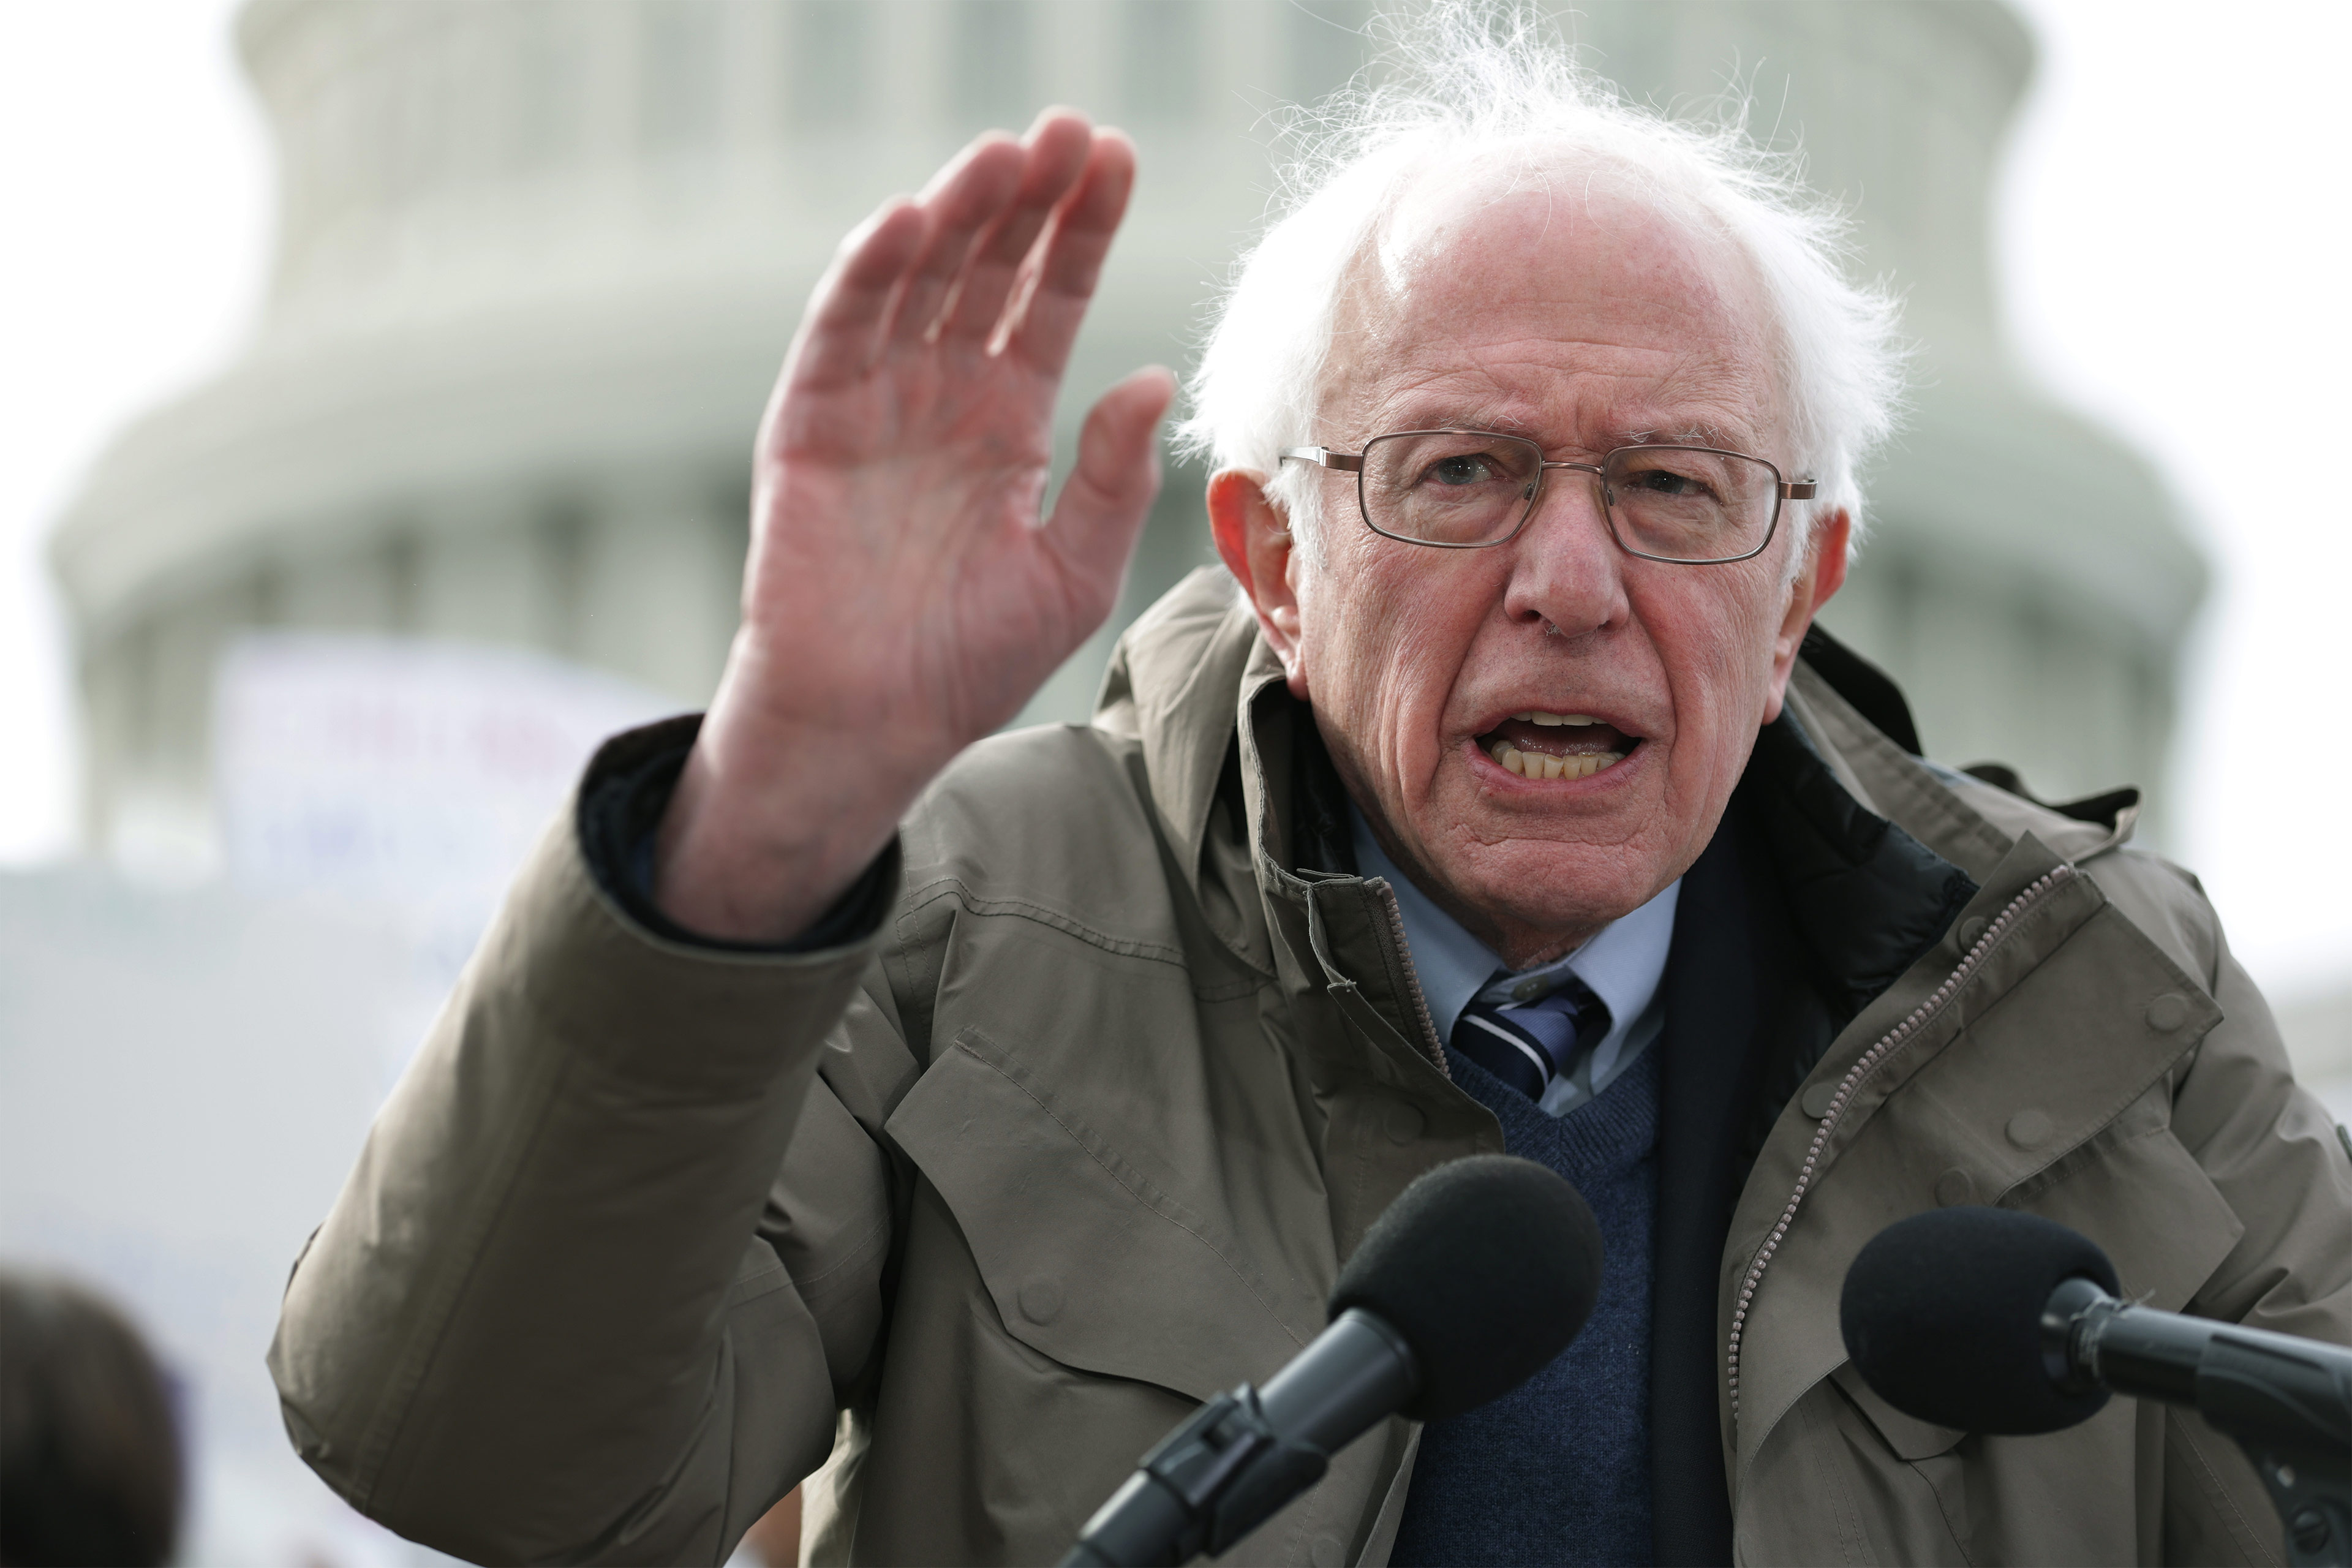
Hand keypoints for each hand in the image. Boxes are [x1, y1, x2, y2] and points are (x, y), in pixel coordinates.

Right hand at [655, 111, 1174, 941]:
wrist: (872, 728)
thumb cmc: (967, 662)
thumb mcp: (1070, 572)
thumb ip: (1110, 479)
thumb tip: (1150, 374)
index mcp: (1006, 421)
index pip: (1048, 302)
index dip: (1080, 233)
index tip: (1117, 160)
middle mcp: (940, 397)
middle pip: (987, 271)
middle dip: (1027, 200)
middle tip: (1068, 130)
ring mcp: (873, 405)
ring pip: (916, 282)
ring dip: (955, 215)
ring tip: (1004, 155)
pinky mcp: (810, 429)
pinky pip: (840, 337)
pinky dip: (866, 277)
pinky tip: (908, 223)